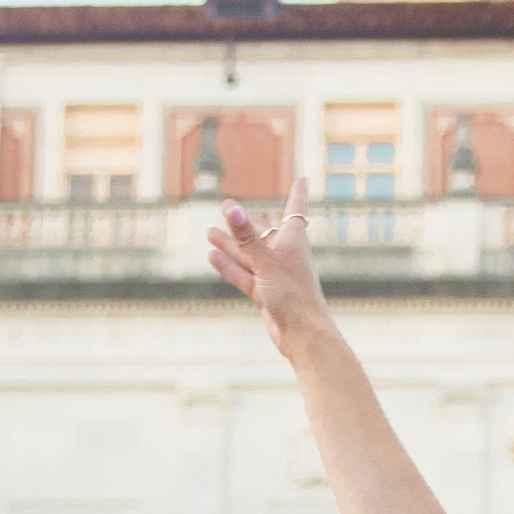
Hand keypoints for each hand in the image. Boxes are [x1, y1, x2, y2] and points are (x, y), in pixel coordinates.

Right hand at [203, 176, 328, 346]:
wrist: (302, 334)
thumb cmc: (293, 295)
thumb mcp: (266, 261)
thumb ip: (246, 237)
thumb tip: (232, 209)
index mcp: (294, 241)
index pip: (296, 209)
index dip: (298, 193)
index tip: (303, 178)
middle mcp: (285, 255)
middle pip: (262, 233)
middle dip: (245, 221)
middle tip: (226, 205)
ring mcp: (274, 275)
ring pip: (249, 254)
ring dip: (231, 244)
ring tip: (210, 232)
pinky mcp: (265, 293)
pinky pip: (244, 275)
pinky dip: (229, 266)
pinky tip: (212, 256)